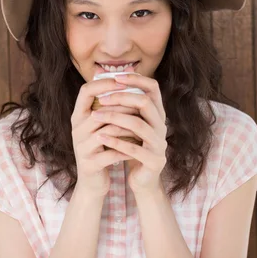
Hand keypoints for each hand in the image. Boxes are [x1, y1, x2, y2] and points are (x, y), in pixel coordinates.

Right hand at [71, 77, 134, 197]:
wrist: (92, 182)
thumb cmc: (101, 149)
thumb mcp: (100, 126)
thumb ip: (109, 106)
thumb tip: (128, 79)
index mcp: (78, 116)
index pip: (86, 90)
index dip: (105, 83)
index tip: (124, 81)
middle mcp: (76, 129)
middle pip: (101, 110)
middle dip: (124, 107)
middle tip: (143, 106)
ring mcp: (81, 147)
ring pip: (108, 131)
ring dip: (129, 129)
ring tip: (144, 128)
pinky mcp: (90, 164)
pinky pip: (112, 153)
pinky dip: (127, 149)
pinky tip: (139, 148)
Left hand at [90, 73, 167, 193]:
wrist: (143, 180)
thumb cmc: (134, 148)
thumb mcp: (132, 125)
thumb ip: (127, 107)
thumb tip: (111, 79)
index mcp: (158, 114)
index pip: (153, 88)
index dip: (136, 79)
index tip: (115, 77)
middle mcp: (162, 126)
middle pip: (145, 103)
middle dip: (121, 98)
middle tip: (100, 99)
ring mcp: (160, 144)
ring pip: (138, 125)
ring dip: (114, 118)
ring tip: (94, 117)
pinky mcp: (154, 161)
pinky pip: (134, 149)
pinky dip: (116, 142)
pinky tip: (100, 137)